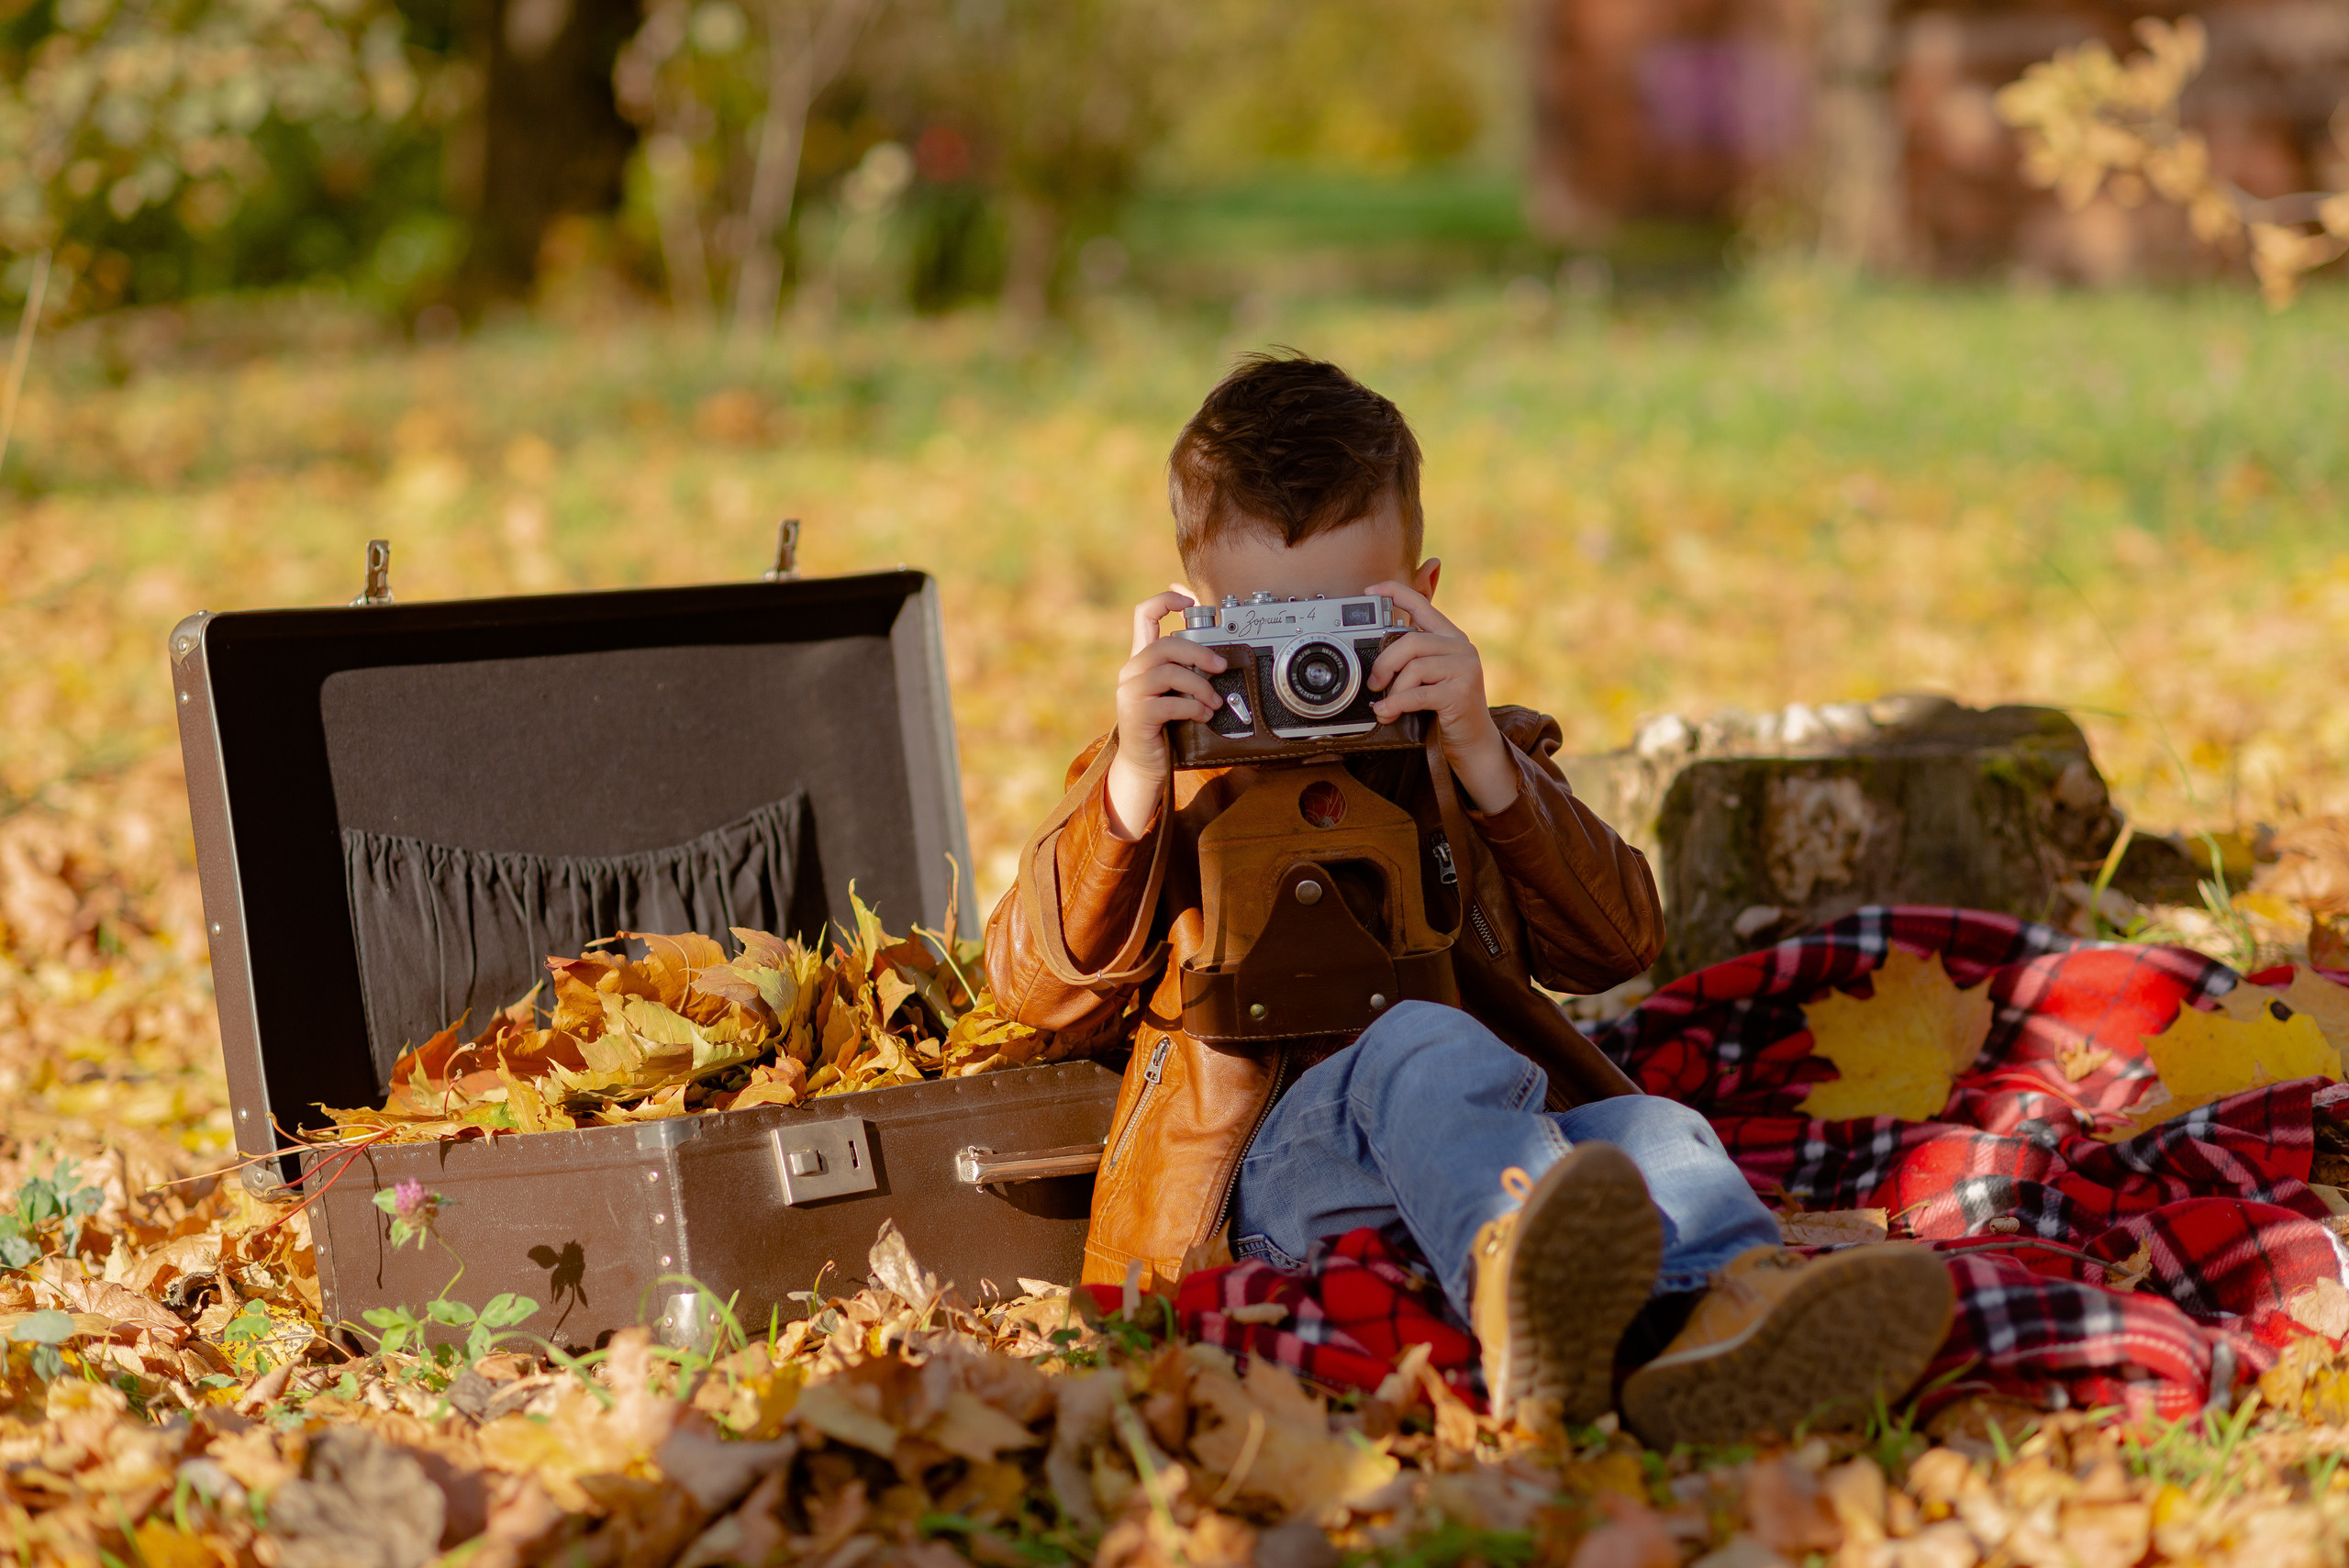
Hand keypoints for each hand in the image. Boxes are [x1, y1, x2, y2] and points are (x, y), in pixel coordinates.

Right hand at [1103, 588, 1226, 839]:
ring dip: (1199, 686)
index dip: (1167, 600)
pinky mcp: (1137, 714)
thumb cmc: (1166, 725)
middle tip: (1221, 667)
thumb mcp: (1176, 692)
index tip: (1189, 600)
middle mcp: (1132, 670)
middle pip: (1165, 644)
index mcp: (1142, 658)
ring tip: (1214, 702)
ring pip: (1168, 672)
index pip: (1144, 614)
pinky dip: (1193, 708)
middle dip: (1199, 652)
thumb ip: (1188, 671)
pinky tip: (1203, 716)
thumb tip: (1221, 655)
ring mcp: (1131, 692)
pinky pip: (1170, 703)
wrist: (1145, 764)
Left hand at [1364, 580, 1519, 813]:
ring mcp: (1465, 668)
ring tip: (1384, 707)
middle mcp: (1461, 647)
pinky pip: (1418, 694)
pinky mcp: (1461, 693)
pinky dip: (1396, 704)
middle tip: (1373, 683)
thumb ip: (1411, 660)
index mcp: (1450, 637)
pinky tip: (1387, 713)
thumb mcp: (1428, 678)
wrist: (1473, 742)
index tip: (1370, 591)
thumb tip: (1374, 657)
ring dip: (1392, 690)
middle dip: (1384, 663)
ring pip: (1414, 668)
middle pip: (1411, 642)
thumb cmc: (1445, 709)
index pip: (1422, 603)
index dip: (1395, 592)